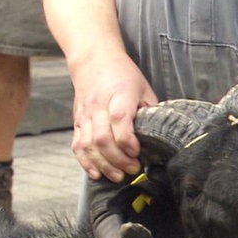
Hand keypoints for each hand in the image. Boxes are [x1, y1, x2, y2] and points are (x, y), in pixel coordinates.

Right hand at [68, 54, 158, 182]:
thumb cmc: (123, 76)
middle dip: (118, 159)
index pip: (119, 119)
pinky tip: (97, 173)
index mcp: (119, 94)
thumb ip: (150, 111)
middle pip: (102, 138)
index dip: (127, 140)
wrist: (94, 61)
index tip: (138, 152)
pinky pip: (77, 145)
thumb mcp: (144, 88)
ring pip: (88, 145)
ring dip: (103, 164)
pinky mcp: (77, 122)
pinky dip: (86, 162)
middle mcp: (98, 105)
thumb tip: (161, 136)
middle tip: (133, 168)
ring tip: (118, 176)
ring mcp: (85, 115)